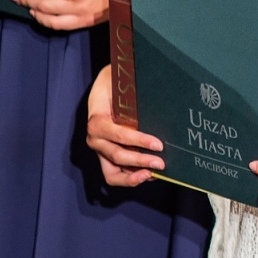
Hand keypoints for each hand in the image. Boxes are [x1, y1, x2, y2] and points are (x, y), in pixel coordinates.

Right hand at [85, 64, 160, 186]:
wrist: (106, 85)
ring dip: (134, 176)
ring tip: (153, 174)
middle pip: (117, 157)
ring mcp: (101, 149)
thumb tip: (156, 89)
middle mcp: (96, 139)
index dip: (138, 141)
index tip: (158, 144)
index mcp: (97, 121)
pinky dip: (132, 177)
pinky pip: (117, 173)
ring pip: (113, 174)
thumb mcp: (118, 79)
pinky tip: (149, 174)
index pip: (118, 135)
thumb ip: (131, 90)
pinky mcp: (107, 156)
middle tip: (162, 163)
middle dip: (141, 161)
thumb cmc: (114, 82)